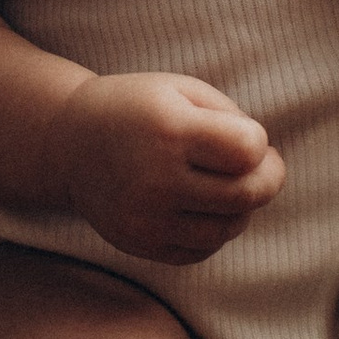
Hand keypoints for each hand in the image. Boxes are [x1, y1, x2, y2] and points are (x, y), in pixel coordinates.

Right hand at [58, 69, 284, 262]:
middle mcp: (156, 178)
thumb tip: (265, 161)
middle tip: (264, 167)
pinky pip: (202, 250)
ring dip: (242, 208)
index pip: (248, 150)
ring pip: (228, 228)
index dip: (259, 143)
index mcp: (169, 129)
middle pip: (246, 194)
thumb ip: (231, 118)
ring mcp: (147, 217)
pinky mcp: (141, 244)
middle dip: (268, 180)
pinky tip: (203, 207)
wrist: (69, 143)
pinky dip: (215, 230)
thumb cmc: (137, 108)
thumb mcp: (181, 88)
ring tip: (228, 186)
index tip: (247, 137)